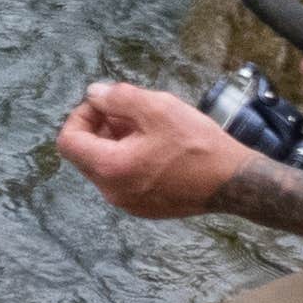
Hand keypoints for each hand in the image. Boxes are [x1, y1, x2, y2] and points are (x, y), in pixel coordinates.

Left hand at [55, 79, 264, 220]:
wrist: (233, 182)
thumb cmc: (197, 144)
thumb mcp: (157, 108)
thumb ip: (118, 98)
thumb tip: (93, 94)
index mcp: (111, 169)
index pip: (68, 141)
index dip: (80, 116)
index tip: (105, 104)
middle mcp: (113, 192)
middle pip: (85, 154)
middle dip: (100, 127)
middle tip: (129, 110)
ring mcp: (128, 204)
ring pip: (105, 166)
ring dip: (116, 141)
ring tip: (147, 125)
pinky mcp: (144, 207)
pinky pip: (123, 179)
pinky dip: (129, 158)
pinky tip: (157, 146)